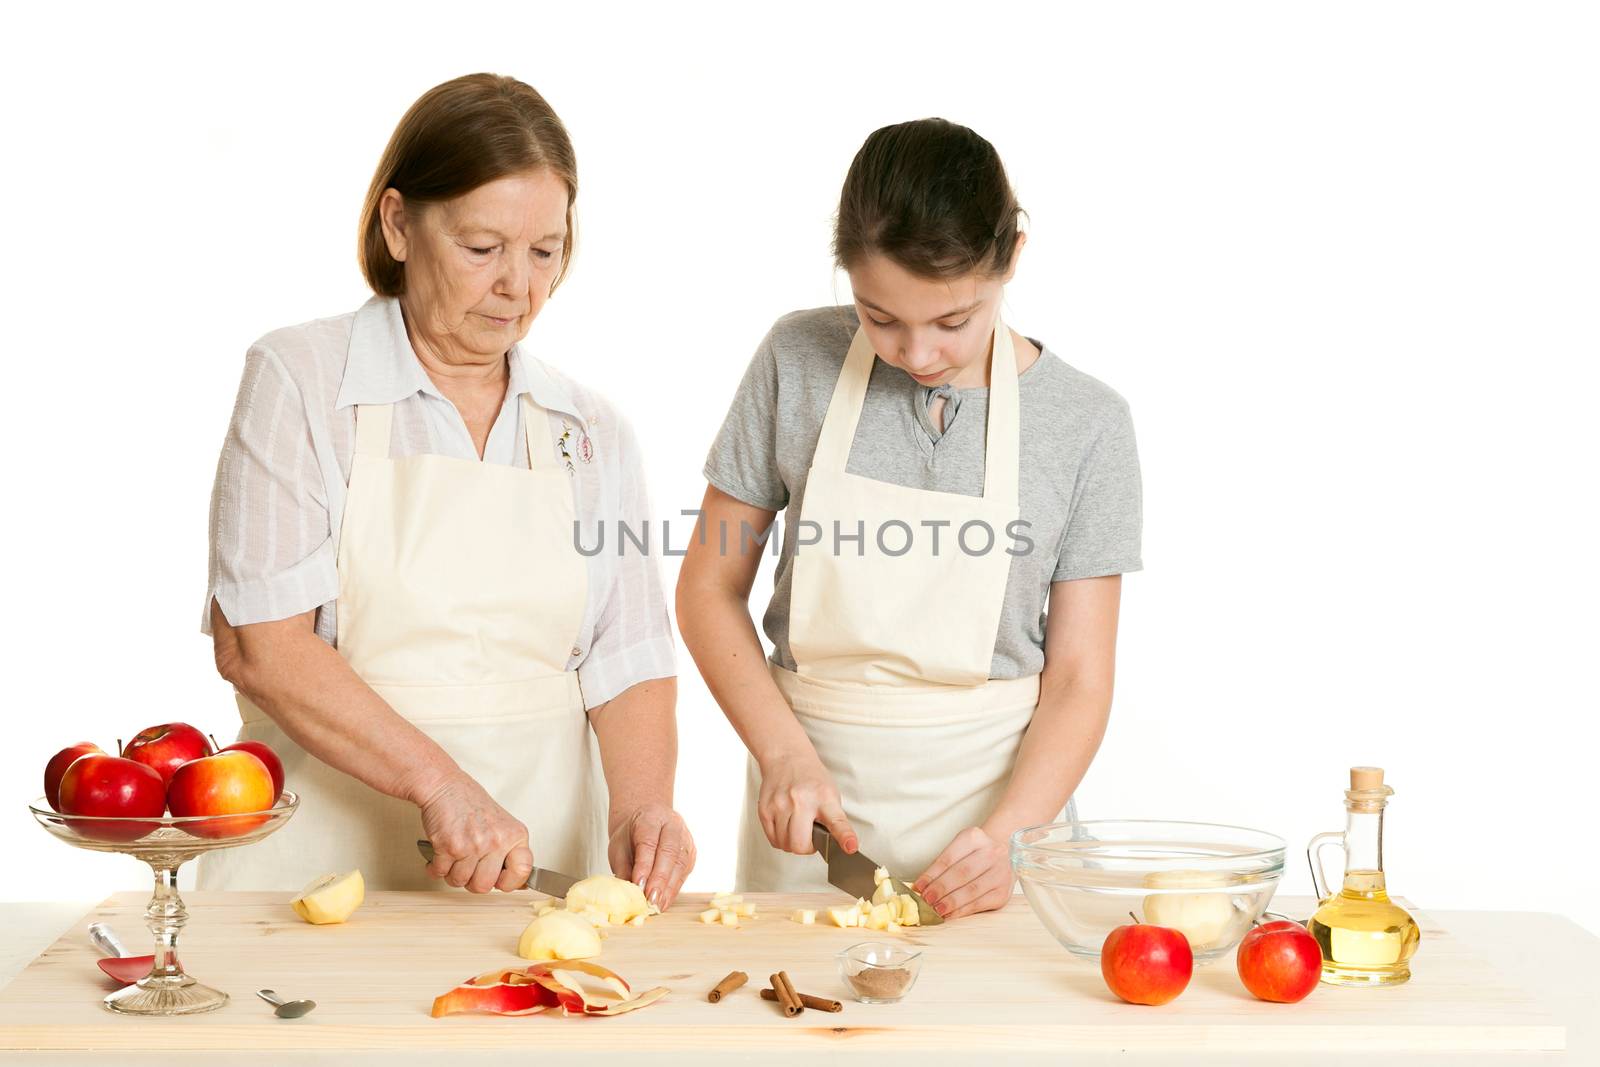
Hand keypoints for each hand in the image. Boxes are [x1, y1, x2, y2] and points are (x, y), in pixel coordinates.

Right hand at [417, 772, 533, 894]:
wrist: (445, 787)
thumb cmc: (471, 805)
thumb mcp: (502, 825)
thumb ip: (508, 851)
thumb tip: (518, 883)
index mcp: (514, 835)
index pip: (523, 870)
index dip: (510, 882)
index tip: (501, 882)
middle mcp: (496, 841)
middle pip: (484, 886)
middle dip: (472, 882)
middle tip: (469, 870)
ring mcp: (473, 845)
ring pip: (460, 881)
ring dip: (452, 874)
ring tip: (454, 858)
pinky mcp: (450, 846)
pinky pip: (440, 873)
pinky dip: (436, 868)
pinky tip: (440, 856)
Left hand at [607, 804, 695, 910]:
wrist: (646, 821)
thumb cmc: (630, 836)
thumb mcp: (618, 847)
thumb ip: (624, 868)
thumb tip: (629, 894)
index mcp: (651, 817)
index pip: (649, 842)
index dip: (645, 865)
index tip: (639, 886)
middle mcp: (673, 825)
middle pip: (669, 853)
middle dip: (660, 879)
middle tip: (650, 900)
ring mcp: (685, 838)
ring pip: (680, 864)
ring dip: (669, 888)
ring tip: (657, 906)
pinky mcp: (691, 853)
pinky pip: (684, 873)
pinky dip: (674, 889)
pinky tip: (664, 902)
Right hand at [757, 748, 857, 856]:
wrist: (787, 758)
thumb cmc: (811, 778)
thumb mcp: (830, 794)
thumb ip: (834, 820)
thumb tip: (839, 845)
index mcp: (824, 797)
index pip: (836, 822)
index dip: (844, 837)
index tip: (850, 847)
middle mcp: (801, 801)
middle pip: (800, 844)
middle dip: (807, 847)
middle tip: (811, 837)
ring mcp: (780, 805)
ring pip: (785, 844)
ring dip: (793, 843)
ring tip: (797, 828)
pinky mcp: (764, 810)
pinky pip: (773, 840)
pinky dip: (781, 839)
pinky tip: (786, 827)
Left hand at [913, 826, 1012, 919]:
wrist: (1003, 856)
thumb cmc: (973, 855)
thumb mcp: (959, 850)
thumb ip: (942, 867)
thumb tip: (920, 888)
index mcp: (974, 837)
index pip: (949, 858)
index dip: (932, 874)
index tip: (918, 887)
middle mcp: (992, 852)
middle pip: (961, 874)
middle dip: (940, 889)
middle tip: (926, 900)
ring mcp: (1000, 873)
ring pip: (971, 890)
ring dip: (950, 902)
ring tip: (935, 910)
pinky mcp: (1003, 893)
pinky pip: (979, 904)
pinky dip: (961, 911)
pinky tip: (949, 914)